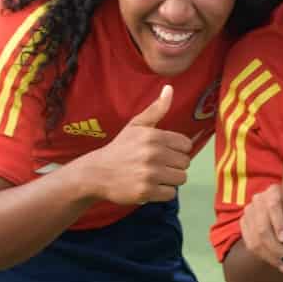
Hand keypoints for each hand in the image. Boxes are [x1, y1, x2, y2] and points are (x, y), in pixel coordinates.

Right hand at [84, 85, 191, 205]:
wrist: (95, 173)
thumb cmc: (120, 148)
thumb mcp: (136, 126)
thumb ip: (156, 109)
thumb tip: (170, 88)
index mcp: (153, 137)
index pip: (186, 145)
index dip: (177, 150)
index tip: (163, 152)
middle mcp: (152, 154)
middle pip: (185, 163)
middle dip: (173, 165)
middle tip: (156, 165)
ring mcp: (149, 173)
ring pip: (181, 178)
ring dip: (169, 179)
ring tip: (153, 176)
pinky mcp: (145, 191)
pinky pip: (170, 193)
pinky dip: (162, 192)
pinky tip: (149, 186)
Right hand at [240, 184, 282, 273]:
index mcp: (274, 191)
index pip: (273, 205)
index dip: (279, 224)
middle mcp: (259, 199)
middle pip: (262, 227)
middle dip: (275, 247)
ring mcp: (249, 211)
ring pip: (255, 239)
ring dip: (271, 257)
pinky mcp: (244, 223)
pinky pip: (250, 245)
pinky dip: (265, 257)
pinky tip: (279, 265)